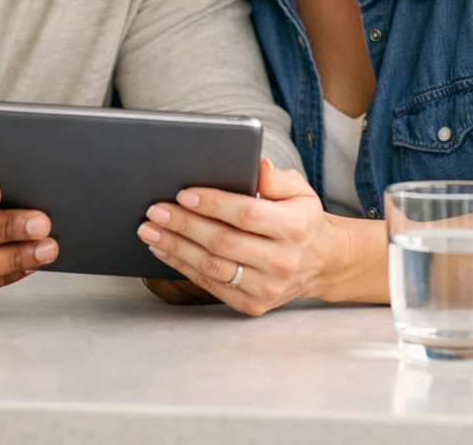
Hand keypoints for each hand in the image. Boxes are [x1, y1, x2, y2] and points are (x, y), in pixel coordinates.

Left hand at [136, 160, 340, 315]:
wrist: (322, 262)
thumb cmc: (301, 217)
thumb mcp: (299, 190)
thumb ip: (275, 178)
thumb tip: (256, 166)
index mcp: (294, 228)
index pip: (246, 215)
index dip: (212, 204)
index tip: (183, 193)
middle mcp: (282, 262)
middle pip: (222, 242)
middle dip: (184, 224)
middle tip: (154, 210)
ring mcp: (267, 288)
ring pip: (212, 267)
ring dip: (175, 247)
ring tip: (149, 230)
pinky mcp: (253, 306)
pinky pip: (211, 285)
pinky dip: (183, 267)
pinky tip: (164, 249)